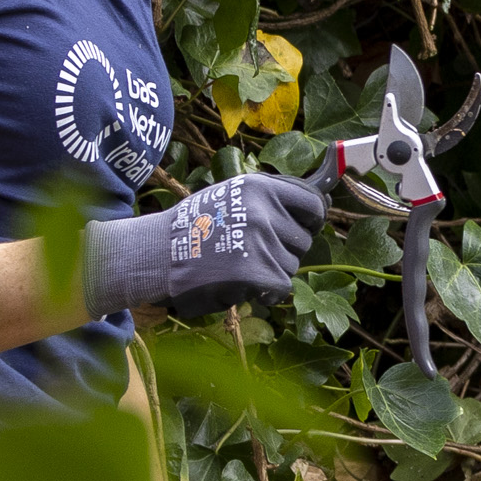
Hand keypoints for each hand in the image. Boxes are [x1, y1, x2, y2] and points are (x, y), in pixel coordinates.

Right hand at [81, 172, 324, 318]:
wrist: (156, 254)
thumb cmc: (195, 226)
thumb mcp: (232, 195)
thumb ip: (272, 198)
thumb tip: (323, 204)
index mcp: (260, 187)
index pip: (314, 204)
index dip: (310, 220)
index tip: (299, 228)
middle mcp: (263, 212)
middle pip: (303, 240)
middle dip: (284, 249)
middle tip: (250, 250)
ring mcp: (260, 243)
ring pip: (291, 265)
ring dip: (272, 270)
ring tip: (237, 264)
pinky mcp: (256, 273)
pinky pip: (281, 287)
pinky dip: (267, 292)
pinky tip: (244, 285)